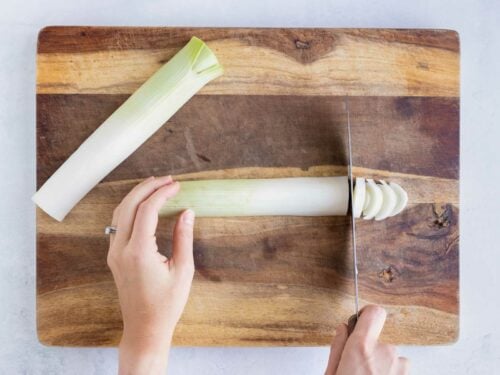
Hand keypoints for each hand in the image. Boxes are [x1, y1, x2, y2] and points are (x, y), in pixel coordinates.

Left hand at [107, 176, 194, 374]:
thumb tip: (187, 212)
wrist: (145, 327)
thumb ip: (183, 237)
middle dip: (147, 187)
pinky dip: (130, 209)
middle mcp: (121, 249)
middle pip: (129, 205)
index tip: (177, 186)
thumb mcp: (183, 270)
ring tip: (155, 186)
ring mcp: (114, 253)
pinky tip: (143, 205)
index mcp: (139, 252)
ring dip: (136, 196)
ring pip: (119, 213)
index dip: (163, 193)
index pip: (147, 210)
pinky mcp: (114, 257)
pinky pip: (118, 224)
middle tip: (167, 180)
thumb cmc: (166, 304)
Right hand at [325, 305, 409, 374]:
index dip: (366, 314)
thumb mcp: (331, 373)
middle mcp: (385, 352)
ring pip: (389, 356)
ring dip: (380, 364)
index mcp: (362, 347)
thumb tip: (343, 329)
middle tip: (356, 367)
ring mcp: (400, 365)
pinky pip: (399, 368)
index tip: (361, 319)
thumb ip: (338, 347)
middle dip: (368, 349)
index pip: (374, 312)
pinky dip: (390, 373)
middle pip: (378, 338)